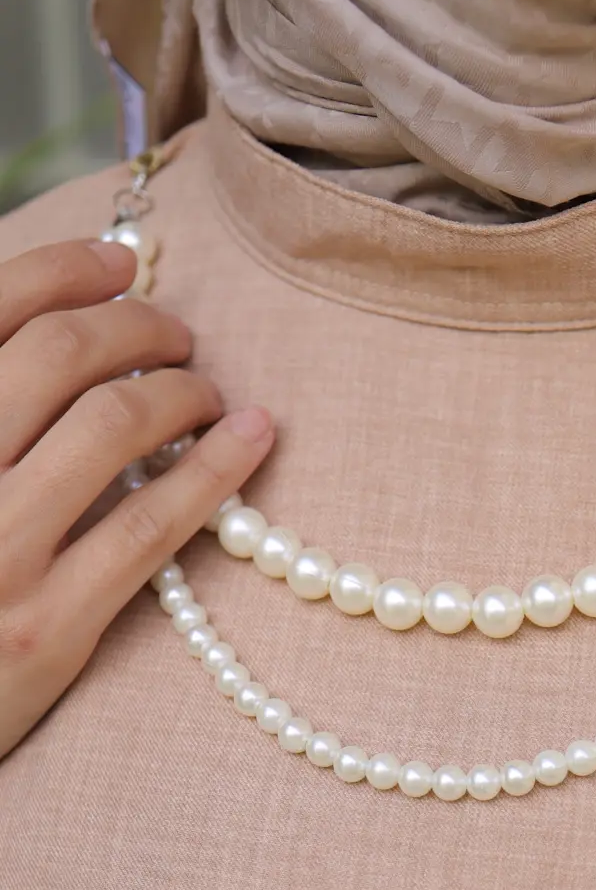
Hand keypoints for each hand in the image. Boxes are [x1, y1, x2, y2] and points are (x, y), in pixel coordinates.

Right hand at [0, 237, 274, 760]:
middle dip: (137, 327)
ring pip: (112, 426)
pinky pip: (148, 528)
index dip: (66, 270)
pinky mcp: (48, 626)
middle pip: (60, 354)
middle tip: (177, 335)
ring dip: (180, 390)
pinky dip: (212, 471)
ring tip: (208, 392)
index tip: (121, 263)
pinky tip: (254, 437)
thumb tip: (56, 325)